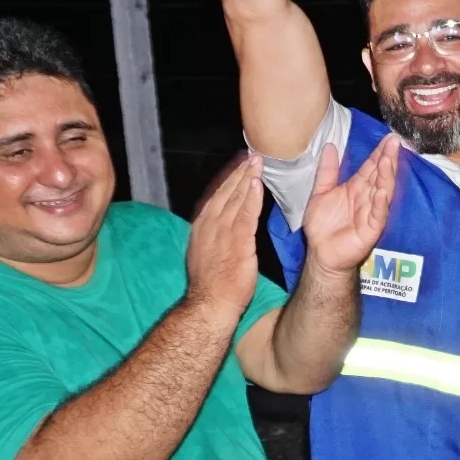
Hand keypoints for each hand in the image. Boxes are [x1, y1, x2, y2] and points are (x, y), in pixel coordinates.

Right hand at [186, 154, 264, 316]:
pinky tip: (258, 184)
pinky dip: (252, 197)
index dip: (227, 177)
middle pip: (225, 191)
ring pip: (236, 198)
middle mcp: (208, 224)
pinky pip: (245, 214)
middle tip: (252, 155)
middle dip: (239, 171)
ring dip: (247, 178)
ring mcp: (221, 232)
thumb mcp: (206, 252)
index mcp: (201, 226)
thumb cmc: (211, 284)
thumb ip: (214, 235)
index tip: (238, 162)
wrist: (209, 304)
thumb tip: (224, 223)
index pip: (214, 195)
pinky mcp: (237, 242)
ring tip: (258, 161)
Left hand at [302, 135, 397, 274]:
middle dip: (387, 159)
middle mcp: (367, 197)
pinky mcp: (371, 229)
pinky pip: (378, 215)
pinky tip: (383, 192)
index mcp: (356, 187)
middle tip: (394, 142)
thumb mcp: (320, 193)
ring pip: (383, 191)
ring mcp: (372, 212)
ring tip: (388, 160)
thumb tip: (330, 145)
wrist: (320, 253)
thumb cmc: (322, 226)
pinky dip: (381, 203)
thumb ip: (327, 171)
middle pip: (380, 175)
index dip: (379, 152)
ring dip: (386, 176)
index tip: (388, 138)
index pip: (371, 167)